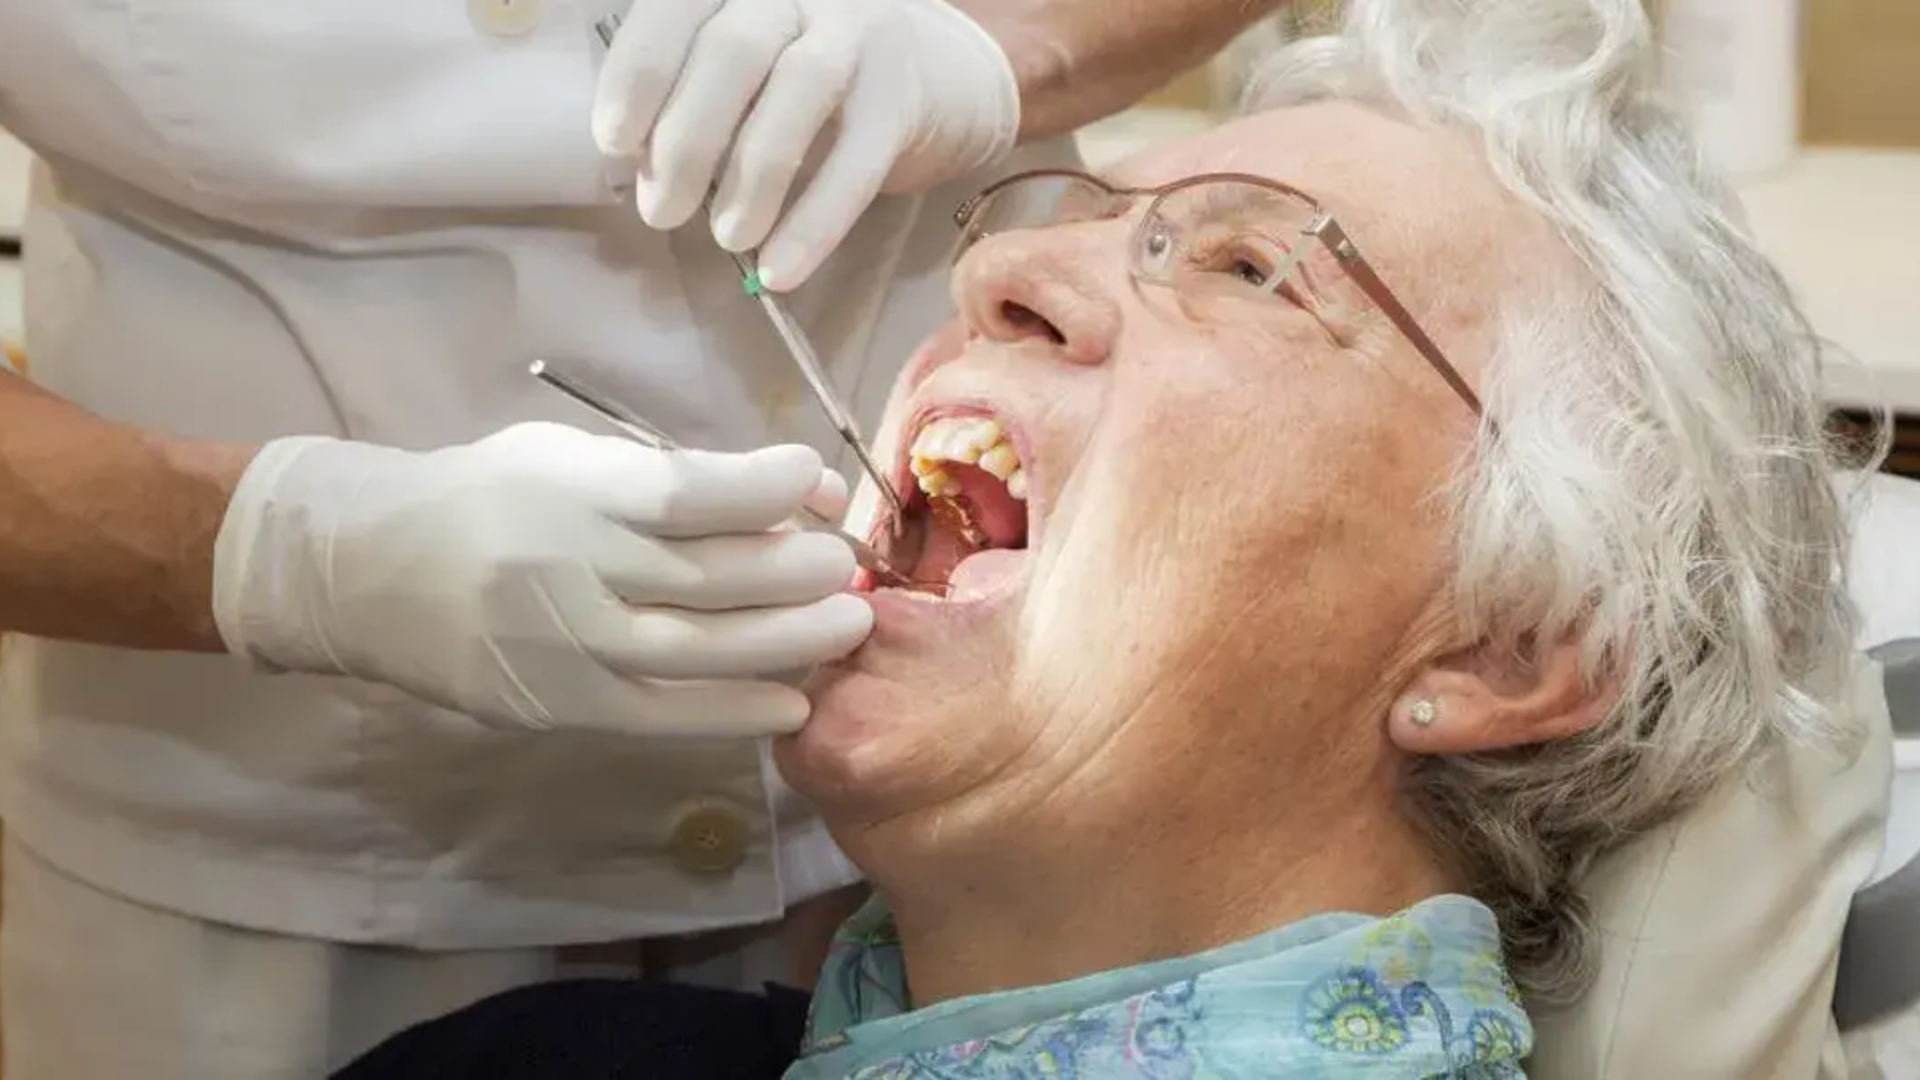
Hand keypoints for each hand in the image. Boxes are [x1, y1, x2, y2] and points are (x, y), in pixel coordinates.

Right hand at [212, 423, 872, 735]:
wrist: (365, 571)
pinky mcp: (556, 705)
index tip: (814, 477)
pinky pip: (660, 715)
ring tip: (846, 626)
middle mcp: (565, 569)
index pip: (684, 492)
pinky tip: (791, 700)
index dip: (763, 488)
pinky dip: (732, 711)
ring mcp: (560, 646)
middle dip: (796, 572)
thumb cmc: (488, 496)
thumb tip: (790, 492)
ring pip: (696, 650)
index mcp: (567, 490)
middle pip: (706, 577)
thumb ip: (669, 475)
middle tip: (849, 564)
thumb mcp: (566, 456)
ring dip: (786, 642)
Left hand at [593, 0, 1020, 290]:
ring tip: (726, 238)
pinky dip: (813, 222)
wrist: (940, 77)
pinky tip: (780, 270)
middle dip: (687, 139)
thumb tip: (641, 170)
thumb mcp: (747, 61)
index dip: (638, 72)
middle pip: (732, 50)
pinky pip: (855, 163)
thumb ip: (693, 94)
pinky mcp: (901, 99)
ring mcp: (858, 34)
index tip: (614, 141)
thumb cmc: (810, 75)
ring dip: (750, 176)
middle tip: (661, 213)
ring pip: (796, 93)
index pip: (676, 8)